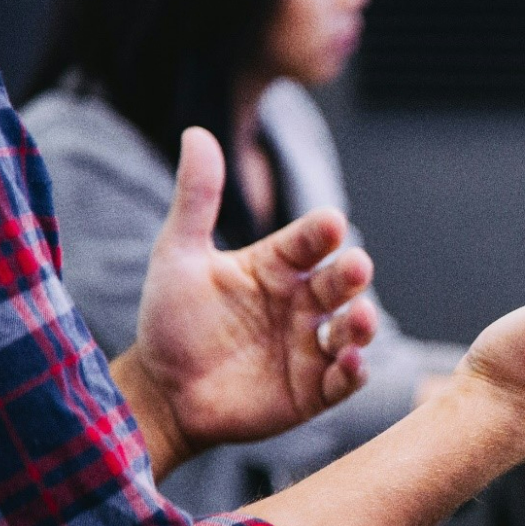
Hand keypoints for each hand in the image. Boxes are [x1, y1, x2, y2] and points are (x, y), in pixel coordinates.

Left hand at [115, 128, 376, 474]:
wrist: (161, 393)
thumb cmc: (171, 321)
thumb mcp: (178, 255)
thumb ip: (196, 199)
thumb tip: (196, 132)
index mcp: (277, 267)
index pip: (309, 241)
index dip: (321, 232)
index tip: (330, 222)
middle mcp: (302, 303)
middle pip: (339, 283)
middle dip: (351, 275)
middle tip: (355, 267)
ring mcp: (311, 346)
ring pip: (351, 330)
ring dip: (362, 324)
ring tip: (361, 318)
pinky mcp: (314, 390)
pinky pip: (344, 379)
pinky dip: (354, 371)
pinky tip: (350, 362)